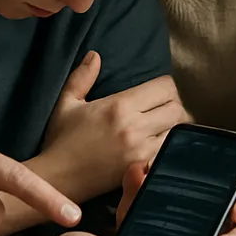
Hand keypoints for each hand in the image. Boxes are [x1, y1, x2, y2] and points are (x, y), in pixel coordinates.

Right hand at [41, 52, 190, 201]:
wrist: (57, 180)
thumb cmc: (60, 140)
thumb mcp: (66, 103)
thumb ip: (82, 77)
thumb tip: (95, 55)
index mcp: (119, 106)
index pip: (165, 87)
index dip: (165, 86)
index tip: (156, 92)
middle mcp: (134, 126)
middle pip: (177, 108)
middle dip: (174, 105)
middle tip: (163, 110)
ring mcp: (141, 150)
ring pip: (178, 131)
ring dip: (174, 127)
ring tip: (164, 127)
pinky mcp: (142, 169)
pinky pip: (170, 152)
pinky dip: (170, 147)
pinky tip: (161, 146)